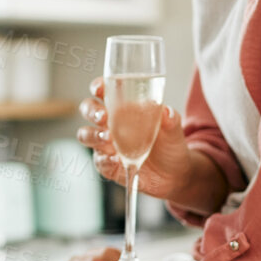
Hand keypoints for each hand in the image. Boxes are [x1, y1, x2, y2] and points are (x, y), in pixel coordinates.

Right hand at [77, 77, 194, 201]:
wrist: (175, 173)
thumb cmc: (169, 144)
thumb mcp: (173, 129)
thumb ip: (170, 119)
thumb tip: (166, 111)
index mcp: (122, 108)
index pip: (103, 92)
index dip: (98, 87)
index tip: (99, 89)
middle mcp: (109, 124)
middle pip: (88, 110)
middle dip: (91, 111)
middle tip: (103, 116)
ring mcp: (106, 145)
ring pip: (86, 135)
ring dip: (94, 135)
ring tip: (108, 138)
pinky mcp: (108, 165)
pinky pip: (99, 162)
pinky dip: (105, 160)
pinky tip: (117, 160)